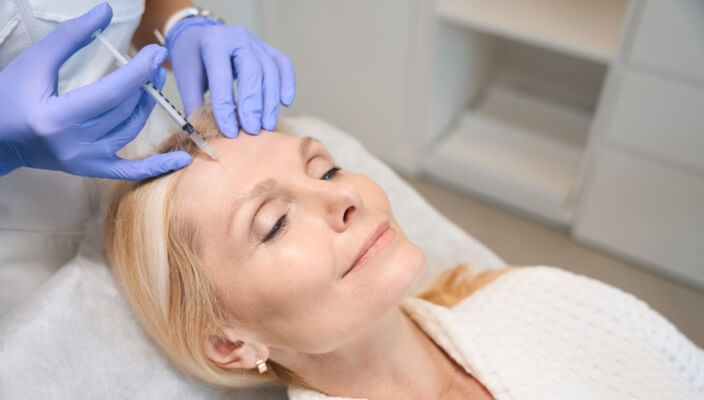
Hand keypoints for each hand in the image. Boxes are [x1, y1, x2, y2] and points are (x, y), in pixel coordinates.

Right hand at [0, 2, 191, 179]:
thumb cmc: (12, 94)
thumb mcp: (36, 62)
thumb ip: (71, 36)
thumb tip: (105, 9)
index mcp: (57, 117)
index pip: (111, 93)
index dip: (138, 71)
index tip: (157, 52)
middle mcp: (73, 144)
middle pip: (123, 111)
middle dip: (145, 84)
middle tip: (156, 62)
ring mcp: (84, 162)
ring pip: (130, 130)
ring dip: (146, 106)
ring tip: (151, 84)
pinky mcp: (90, 171)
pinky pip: (130, 171)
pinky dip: (156, 167)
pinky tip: (182, 162)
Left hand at [165, 18, 294, 136]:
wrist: (199, 36)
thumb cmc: (192, 60)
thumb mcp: (186, 80)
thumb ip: (196, 106)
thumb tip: (205, 137)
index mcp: (213, 42)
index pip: (222, 78)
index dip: (226, 107)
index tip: (230, 132)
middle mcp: (237, 37)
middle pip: (253, 71)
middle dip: (253, 105)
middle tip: (252, 130)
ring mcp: (255, 42)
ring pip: (271, 71)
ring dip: (270, 102)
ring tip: (267, 125)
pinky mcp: (268, 48)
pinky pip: (284, 65)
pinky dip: (287, 84)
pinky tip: (284, 103)